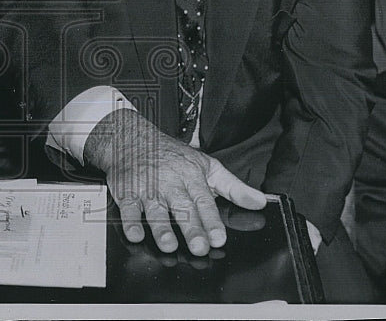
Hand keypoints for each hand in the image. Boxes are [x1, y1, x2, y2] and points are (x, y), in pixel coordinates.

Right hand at [83, 109, 265, 255]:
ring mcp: (147, 187)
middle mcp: (170, 183)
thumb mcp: (207, 165)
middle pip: (181, 207)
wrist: (132, 138)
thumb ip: (233, 187)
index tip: (218, 238)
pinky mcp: (126, 191)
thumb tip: (259, 202)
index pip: (204, 201)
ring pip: (154, 209)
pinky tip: (135, 235)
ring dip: (161, 228)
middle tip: (198, 247)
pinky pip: (127, 208)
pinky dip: (129, 222)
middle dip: (190, 227)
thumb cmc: (172, 155)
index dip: (211, 220)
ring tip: (169, 245)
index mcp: (191, 177)